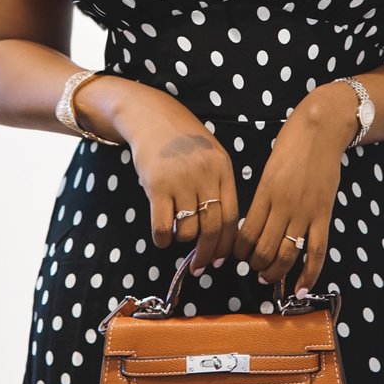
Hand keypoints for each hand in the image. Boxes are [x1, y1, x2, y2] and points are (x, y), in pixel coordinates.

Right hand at [115, 84, 239, 272]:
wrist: (151, 116)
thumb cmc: (182, 141)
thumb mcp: (210, 156)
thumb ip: (216, 186)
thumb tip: (220, 232)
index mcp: (223, 169)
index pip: (232, 217)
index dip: (227, 244)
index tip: (220, 259)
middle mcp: (205, 175)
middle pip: (213, 228)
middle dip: (208, 253)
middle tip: (199, 267)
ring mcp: (181, 180)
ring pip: (188, 229)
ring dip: (182, 240)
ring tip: (176, 235)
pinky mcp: (156, 185)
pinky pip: (163, 225)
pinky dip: (162, 239)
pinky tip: (161, 237)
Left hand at [234, 85, 356, 293]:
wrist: (322, 130)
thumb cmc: (291, 145)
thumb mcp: (268, 169)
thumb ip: (262, 197)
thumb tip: (253, 225)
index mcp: (264, 193)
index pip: (245, 233)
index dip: (238, 252)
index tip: (236, 256)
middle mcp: (282, 206)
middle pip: (263, 249)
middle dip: (254, 265)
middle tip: (253, 269)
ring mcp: (305, 212)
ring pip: (287, 255)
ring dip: (275, 272)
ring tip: (268, 278)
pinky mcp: (324, 215)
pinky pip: (317, 252)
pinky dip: (310, 274)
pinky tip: (300, 289)